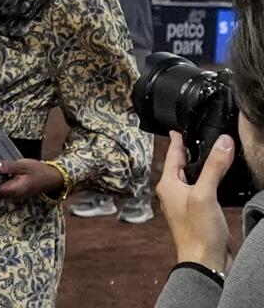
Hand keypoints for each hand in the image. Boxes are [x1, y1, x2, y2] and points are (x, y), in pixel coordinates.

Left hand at [0, 159, 64, 200]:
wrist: (53, 178)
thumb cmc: (39, 171)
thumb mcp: (23, 166)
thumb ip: (8, 166)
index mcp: (13, 190)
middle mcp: (12, 195)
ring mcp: (14, 194)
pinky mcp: (16, 190)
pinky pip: (5, 186)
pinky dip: (2, 178)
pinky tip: (1, 169)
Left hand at [157, 131, 233, 271]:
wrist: (204, 261)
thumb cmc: (197, 232)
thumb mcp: (205, 194)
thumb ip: (213, 167)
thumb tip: (223, 142)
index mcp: (168, 185)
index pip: (173, 155)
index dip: (177, 141)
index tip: (177, 130)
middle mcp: (173, 193)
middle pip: (180, 166)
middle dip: (187, 153)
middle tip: (193, 140)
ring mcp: (184, 204)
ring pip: (190, 179)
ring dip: (198, 168)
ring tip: (205, 157)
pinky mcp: (197, 214)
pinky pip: (201, 191)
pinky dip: (207, 182)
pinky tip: (215, 182)